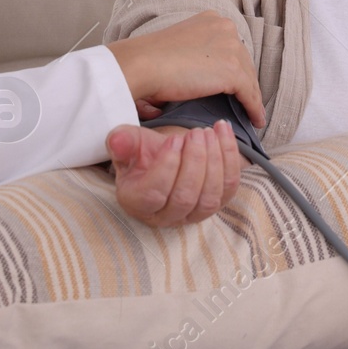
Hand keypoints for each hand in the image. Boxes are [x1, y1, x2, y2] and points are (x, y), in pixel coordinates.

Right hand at [105, 12, 265, 127]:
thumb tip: (203, 75)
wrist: (142, 64)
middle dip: (245, 82)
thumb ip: (196, 53)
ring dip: (251, 98)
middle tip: (244, 101)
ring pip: (249, 79)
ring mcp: (231, 49)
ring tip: (252, 114)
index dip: (235, 67)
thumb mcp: (179, 44)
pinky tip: (255, 120)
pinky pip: (250, 95)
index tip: (236, 84)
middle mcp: (226, 28)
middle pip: (244, 61)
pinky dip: (254, 110)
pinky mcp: (233, 72)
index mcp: (211, 19)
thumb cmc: (150, 59)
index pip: (231, 47)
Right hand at [107, 121, 242, 226]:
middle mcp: (165, 216)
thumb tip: (117, 140)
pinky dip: (230, 159)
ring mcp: (193, 215)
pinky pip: (229, 187)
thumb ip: (122, 142)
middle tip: (196, 133)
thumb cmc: (144, 153)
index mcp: (137, 203)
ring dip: (214, 161)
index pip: (154, 193)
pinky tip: (224, 132)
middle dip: (195, 162)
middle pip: (185, 197)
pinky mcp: (216, 204)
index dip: (167, 166)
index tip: (174, 139)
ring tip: (209, 132)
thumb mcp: (129, 144)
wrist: (166, 157)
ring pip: (209, 197)